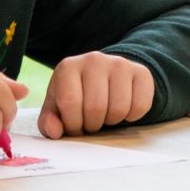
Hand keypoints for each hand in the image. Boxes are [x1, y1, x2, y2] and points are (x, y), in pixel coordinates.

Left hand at [37, 51, 153, 138]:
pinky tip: (123, 109)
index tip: (75, 125)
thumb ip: (49, 121)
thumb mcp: (57, 107)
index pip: (70, 102)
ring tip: (105, 114)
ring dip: (112, 121)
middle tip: (91, 121)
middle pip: (96, 107)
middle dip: (92, 125)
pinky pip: (140, 105)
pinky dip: (132, 116)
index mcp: (68, 67)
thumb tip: (54, 130)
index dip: (73, 123)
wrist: (104, 76)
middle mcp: (93, 60)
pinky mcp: (141, 72)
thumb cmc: (77, 96)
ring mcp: (119, 64)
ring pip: (119, 108)